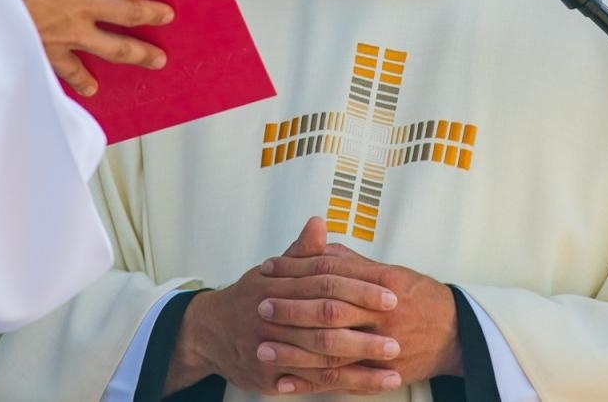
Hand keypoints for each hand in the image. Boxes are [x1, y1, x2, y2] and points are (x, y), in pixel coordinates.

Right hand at [1, 0, 172, 95]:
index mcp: (81, 5)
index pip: (127, 11)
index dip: (149, 13)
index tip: (168, 17)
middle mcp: (71, 31)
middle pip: (114, 47)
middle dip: (138, 53)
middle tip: (159, 61)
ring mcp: (47, 49)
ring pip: (75, 67)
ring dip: (87, 77)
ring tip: (94, 89)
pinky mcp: (23, 58)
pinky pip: (42, 74)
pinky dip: (47, 85)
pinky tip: (41, 89)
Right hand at [167, 218, 403, 395]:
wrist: (209, 333)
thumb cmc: (249, 298)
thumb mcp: (270, 271)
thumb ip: (301, 252)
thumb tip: (319, 221)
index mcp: (276, 284)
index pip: (325, 280)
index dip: (359, 284)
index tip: (390, 289)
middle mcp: (273, 316)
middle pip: (325, 317)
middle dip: (364, 322)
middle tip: (397, 325)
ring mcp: (271, 348)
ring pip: (321, 356)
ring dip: (360, 361)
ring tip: (394, 363)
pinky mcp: (270, 377)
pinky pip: (312, 383)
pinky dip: (342, 385)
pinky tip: (368, 385)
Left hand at [261, 224, 461, 391]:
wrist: (457, 333)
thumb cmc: (419, 297)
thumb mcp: (389, 272)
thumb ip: (351, 261)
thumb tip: (317, 244)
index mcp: (382, 280)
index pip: (332, 271)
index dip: (298, 269)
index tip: (269, 269)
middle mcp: (383, 311)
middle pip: (329, 309)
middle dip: (292, 309)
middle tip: (261, 307)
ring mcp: (384, 344)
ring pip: (332, 349)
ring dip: (295, 351)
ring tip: (263, 350)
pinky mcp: (382, 371)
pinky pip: (342, 380)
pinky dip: (311, 383)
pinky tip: (285, 383)